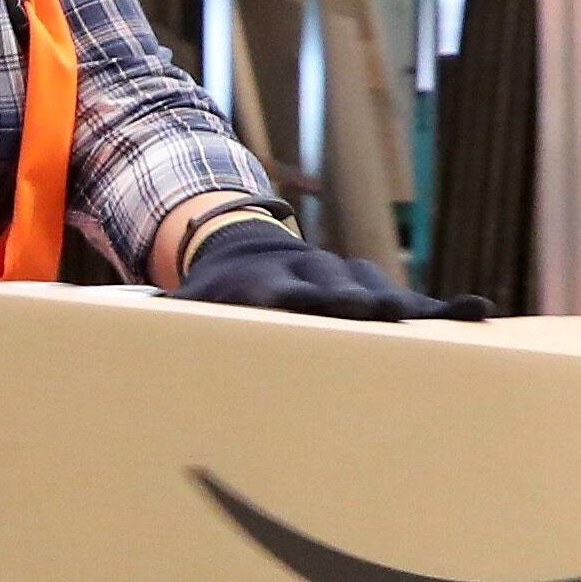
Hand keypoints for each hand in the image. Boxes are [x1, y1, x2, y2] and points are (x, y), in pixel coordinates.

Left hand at [170, 212, 492, 322]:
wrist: (242, 245)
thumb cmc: (212, 295)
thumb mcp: (183, 309)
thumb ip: (161, 327)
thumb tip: (101, 336)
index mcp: (267, 287)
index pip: (287, 293)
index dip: (301, 300)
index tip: (314, 307)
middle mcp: (313, 276)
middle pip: (341, 289)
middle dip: (360, 302)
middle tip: (383, 315)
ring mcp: (346, 280)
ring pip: (381, 292)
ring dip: (409, 310)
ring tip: (444, 325)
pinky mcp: (372, 293)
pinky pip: (413, 302)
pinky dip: (443, 308)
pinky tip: (479, 313)